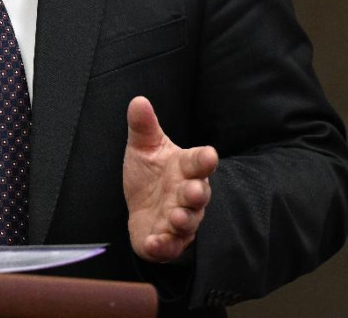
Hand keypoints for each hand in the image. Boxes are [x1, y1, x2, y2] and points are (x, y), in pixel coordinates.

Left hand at [123, 96, 217, 262]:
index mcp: (185, 168)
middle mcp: (187, 194)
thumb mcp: (144, 146)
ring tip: (177, 217)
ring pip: (188, 222)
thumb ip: (143, 126)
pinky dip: (163, 246)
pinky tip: (155, 243)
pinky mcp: (167, 241)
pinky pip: (169, 246)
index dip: (204, 159)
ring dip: (184, 220)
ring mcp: (179, 219)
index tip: (209, 154)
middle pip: (198, 194)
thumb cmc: (151, 173)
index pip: (198, 162)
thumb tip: (138, 100)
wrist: (142, 207)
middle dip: (197, 193)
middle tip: (193, 191)